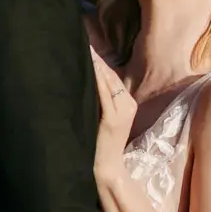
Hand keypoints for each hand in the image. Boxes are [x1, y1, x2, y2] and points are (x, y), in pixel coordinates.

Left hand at [90, 46, 136, 180]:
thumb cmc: (101, 145)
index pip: (113, 77)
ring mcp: (121, 112)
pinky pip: (103, 94)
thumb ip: (101, 102)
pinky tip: (89, 67)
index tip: (87, 47)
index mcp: (128, 104)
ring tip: (83, 50)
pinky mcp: (112, 119)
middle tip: (82, 43)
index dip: (100, 62)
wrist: (107, 169)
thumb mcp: (104, 119)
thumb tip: (86, 80)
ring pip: (108, 82)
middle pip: (111, 76)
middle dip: (97, 59)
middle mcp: (128, 105)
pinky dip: (96, 79)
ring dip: (96, 65)